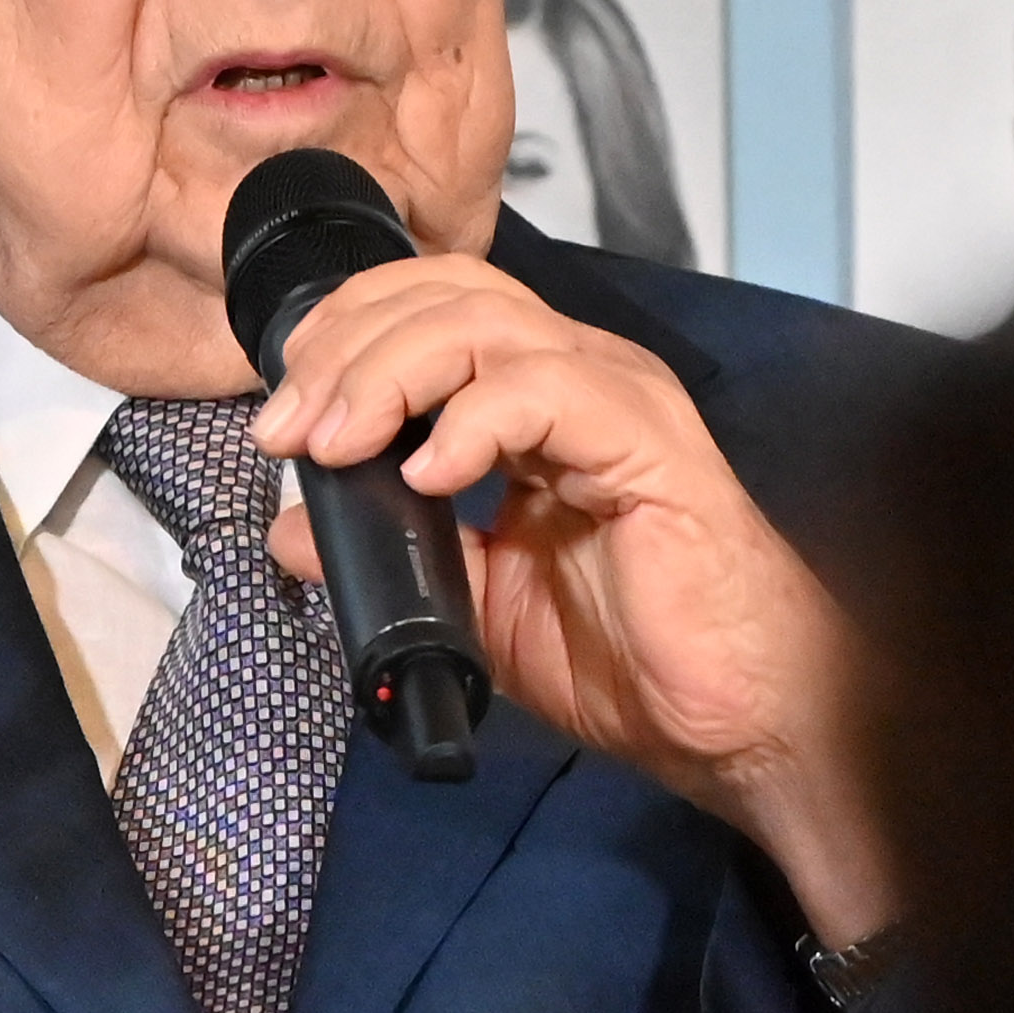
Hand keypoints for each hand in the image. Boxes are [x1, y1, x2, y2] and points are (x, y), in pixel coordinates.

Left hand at [250, 254, 893, 943]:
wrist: (732, 719)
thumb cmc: (633, 657)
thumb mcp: (480, 603)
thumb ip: (397, 555)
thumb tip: (293, 533)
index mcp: (540, 399)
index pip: (431, 307)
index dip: (344, 338)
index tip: (281, 415)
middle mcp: (580, 377)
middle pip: (447, 293)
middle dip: (347, 349)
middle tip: (291, 428)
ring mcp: (619, 400)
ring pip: (485, 324)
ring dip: (390, 375)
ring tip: (341, 446)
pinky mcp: (651, 443)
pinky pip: (547, 389)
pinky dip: (471, 421)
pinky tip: (430, 476)